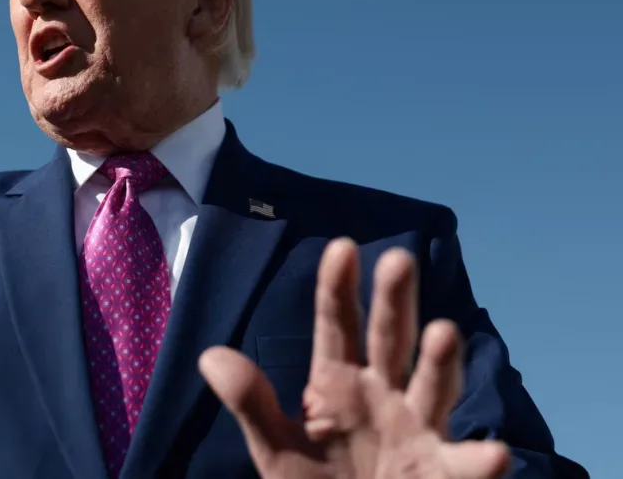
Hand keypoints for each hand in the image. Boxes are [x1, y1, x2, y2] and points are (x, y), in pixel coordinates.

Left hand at [199, 238, 510, 478]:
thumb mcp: (274, 449)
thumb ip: (249, 403)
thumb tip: (209, 356)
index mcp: (338, 383)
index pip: (337, 325)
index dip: (338, 287)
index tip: (342, 246)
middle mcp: (383, 394)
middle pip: (390, 339)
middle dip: (395, 301)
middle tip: (398, 258)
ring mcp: (416, 429)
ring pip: (432, 386)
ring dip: (441, 362)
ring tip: (444, 331)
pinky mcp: (443, 472)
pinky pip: (465, 465)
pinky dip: (482, 460)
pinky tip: (492, 453)